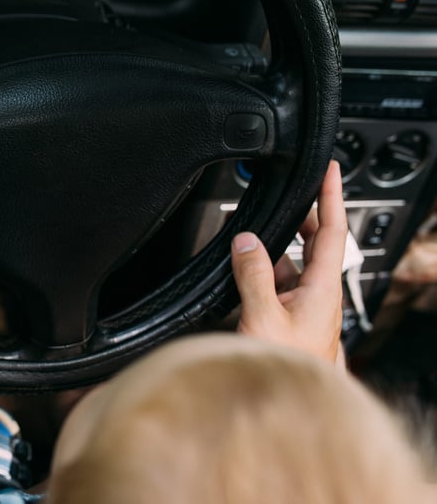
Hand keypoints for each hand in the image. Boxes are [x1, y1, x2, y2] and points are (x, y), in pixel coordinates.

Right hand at [230, 162, 347, 364]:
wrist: (292, 407)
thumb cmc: (286, 369)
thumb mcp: (263, 317)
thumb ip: (254, 275)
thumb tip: (247, 241)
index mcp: (323, 289)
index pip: (332, 231)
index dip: (331, 197)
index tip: (329, 170)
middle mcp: (319, 295)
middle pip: (315, 243)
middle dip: (302, 215)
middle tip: (289, 192)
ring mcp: (305, 308)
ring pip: (294, 263)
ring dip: (276, 245)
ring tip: (254, 232)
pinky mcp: (290, 319)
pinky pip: (279, 283)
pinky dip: (264, 269)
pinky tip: (245, 269)